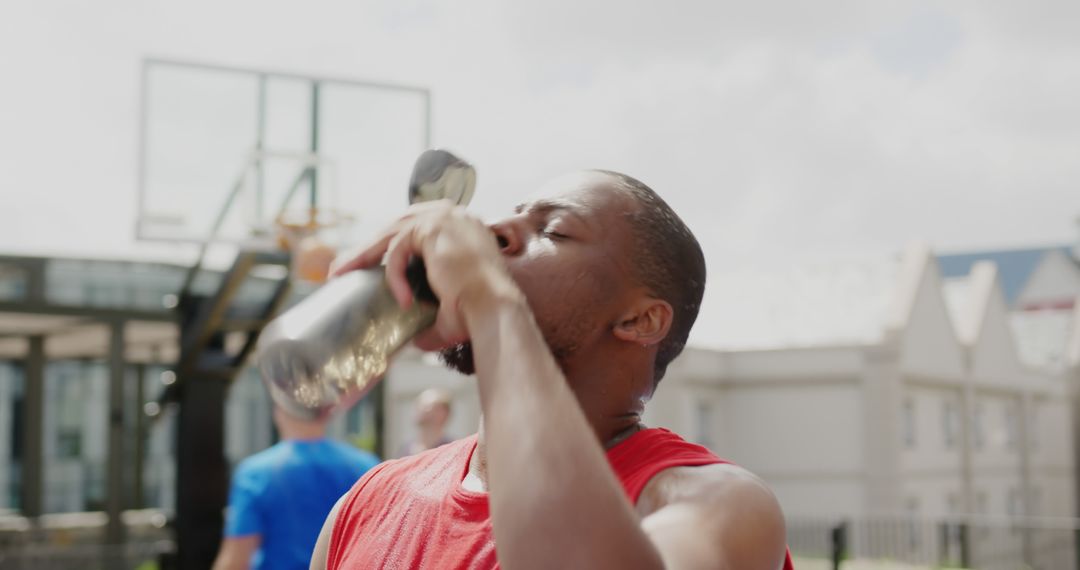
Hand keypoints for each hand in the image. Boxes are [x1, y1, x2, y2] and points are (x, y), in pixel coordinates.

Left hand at [331, 200, 521, 349]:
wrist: (494, 308)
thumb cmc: (481, 311)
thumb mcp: (450, 308)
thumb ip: (432, 314)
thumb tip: (417, 341)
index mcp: (463, 228)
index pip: (416, 228)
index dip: (390, 242)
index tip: (368, 261)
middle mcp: (456, 216)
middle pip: (398, 226)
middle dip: (367, 247)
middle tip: (343, 268)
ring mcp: (445, 218)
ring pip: (391, 234)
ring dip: (363, 254)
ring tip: (342, 273)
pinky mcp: (433, 228)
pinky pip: (398, 250)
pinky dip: (394, 276)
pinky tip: (402, 300)